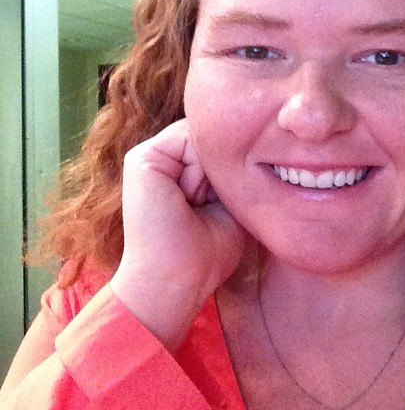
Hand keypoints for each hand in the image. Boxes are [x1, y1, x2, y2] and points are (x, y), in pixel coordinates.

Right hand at [110, 119, 246, 350]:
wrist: (177, 281)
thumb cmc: (208, 253)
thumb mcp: (230, 203)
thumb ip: (233, 172)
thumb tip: (250, 142)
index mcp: (181, 172)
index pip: (219, 145)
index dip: (236, 166)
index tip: (227, 203)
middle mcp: (165, 162)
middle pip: (213, 139)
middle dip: (224, 167)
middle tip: (209, 205)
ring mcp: (150, 158)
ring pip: (203, 137)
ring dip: (212, 171)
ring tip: (197, 204)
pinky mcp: (141, 158)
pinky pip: (187, 138)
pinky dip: (198, 168)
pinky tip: (187, 197)